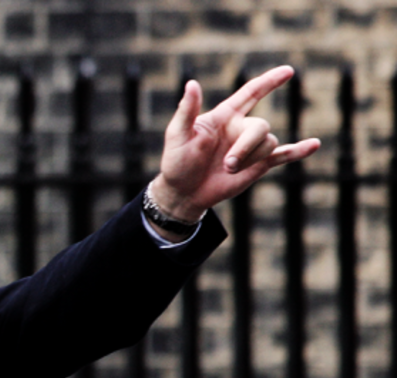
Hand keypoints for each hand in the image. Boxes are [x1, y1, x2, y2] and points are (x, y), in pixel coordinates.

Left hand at [154, 65, 320, 220]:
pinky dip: (299, 151)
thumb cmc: (176, 161)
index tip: (288, 71)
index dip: (269, 81)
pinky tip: (314, 145)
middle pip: (260, 127)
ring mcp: (251, 147)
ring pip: (269, 143)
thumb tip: (192, 83)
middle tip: (227, 165)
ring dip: (250, 159)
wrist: (184, 192)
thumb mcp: (178, 134)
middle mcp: (241, 128)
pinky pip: (284, 155)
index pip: (251, 93)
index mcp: (224, 116)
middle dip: (246, 147)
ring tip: (229, 171)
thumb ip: (186, 110)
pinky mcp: (258, 165)